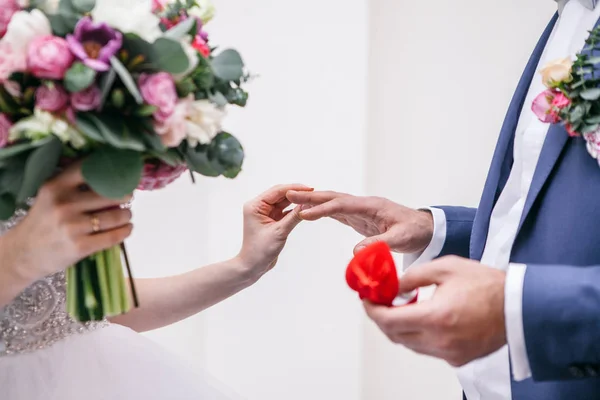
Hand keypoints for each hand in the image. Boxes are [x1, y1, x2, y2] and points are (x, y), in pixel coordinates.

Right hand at [2, 163, 133, 284]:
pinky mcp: (80, 246)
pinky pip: (113, 236)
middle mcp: (64, 204)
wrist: (24, 253)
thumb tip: (113, 176)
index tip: (122, 173)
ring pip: (115, 216)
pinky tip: (127, 228)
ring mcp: (72, 226)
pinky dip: (125, 231)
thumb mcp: (50, 195)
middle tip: (127, 197)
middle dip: (124, 196)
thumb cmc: (44, 220)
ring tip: (126, 214)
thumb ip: (74, 184)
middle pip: (110, 194)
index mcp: (55, 186)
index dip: (111, 170)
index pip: (90, 169)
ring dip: (126, 215)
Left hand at [237, 184, 312, 279]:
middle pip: (280, 195)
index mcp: (255, 205)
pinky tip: (305, 209)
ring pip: (283, 202)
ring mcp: (265, 213)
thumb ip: (294, 217)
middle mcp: (259, 207)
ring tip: (311, 199)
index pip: (277, 191)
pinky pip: (285, 211)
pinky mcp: (272, 220)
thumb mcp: (279, 232)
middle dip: (296, 194)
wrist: (253, 266)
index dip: (294, 188)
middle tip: (313, 193)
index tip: (309, 189)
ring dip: (296, 201)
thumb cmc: (260, 250)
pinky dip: (294, 210)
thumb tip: (308, 204)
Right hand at [286, 191, 432, 253]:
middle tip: (289, 193)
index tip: (304, 213)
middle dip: (311, 197)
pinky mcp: (360, 218)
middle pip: (333, 198)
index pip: (342, 205)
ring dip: (313, 202)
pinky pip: (337, 211)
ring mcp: (360, 210)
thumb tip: (356, 252)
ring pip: (333, 203)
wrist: (425, 228)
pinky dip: (322, 210)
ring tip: (292, 200)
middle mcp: (363, 204)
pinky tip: (310, 212)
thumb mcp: (401, 239)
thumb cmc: (416, 231)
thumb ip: (380, 244)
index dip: (322, 209)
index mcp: (372, 206)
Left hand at [364, 256, 505, 366]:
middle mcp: (440, 341)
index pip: (389, 321)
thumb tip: (392, 286)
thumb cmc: (488, 284)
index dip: (372, 310)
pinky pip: (427, 349)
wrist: (520, 306)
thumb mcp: (445, 267)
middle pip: (395, 336)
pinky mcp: (459, 359)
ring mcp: (450, 353)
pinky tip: (422, 317)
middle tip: (379, 302)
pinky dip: (418, 335)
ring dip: (400, 327)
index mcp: (435, 317)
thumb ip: (413, 277)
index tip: (367, 300)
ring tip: (401, 306)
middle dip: (382, 318)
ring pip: (410, 345)